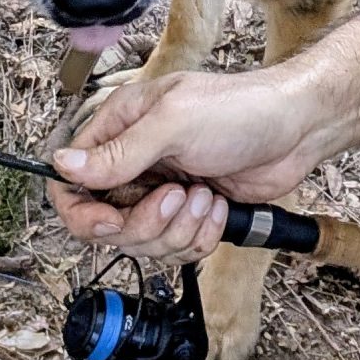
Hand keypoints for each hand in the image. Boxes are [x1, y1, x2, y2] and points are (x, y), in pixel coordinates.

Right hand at [47, 63, 323, 262]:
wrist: (296, 130)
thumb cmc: (240, 110)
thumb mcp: (175, 123)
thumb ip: (119, 151)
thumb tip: (63, 165)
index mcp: (121, 128)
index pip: (71, 182)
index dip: (84, 211)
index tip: (112, 221)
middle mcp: (136, 162)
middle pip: (107, 224)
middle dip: (147, 223)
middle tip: (180, 195)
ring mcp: (162, 190)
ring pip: (142, 243)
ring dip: (179, 229)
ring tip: (207, 196)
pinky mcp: (189, 214)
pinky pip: (176, 249)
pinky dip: (200, 237)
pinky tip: (218, 207)